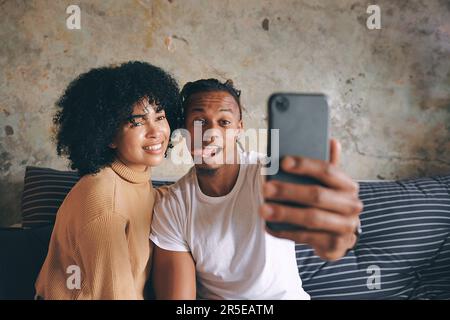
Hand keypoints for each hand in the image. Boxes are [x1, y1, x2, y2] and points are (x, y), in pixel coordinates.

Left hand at [259, 139, 362, 260]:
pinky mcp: (335, 245)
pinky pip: (306, 237)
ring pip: (311, 218)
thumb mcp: (329, 186)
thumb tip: (331, 140)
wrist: (339, 237)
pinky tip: (269, 227)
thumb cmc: (329, 204)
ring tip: (263, 209)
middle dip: (288, 191)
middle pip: (317, 195)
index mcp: (348, 185)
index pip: (327, 170)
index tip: (283, 162)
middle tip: (265, 189)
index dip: (305, 165)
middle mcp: (351, 205)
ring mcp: (345, 226)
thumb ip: (326, 166)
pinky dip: (285, 232)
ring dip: (284, 213)